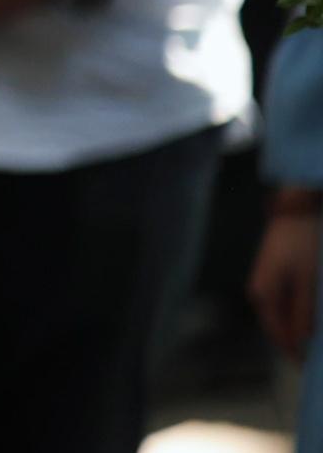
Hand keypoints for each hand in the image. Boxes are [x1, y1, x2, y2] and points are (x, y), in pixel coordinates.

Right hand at [252, 203, 321, 355]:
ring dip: (299, 326)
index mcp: (264, 296)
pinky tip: (311, 315)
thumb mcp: (308, 281)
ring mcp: (264, 283)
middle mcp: (259, 292)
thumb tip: (301, 343)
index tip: (312, 368)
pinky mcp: (273, 275)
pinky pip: (285, 303)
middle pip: (279, 327)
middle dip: (298, 340)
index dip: (297, 354)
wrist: (297, 208)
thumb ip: (304, 313)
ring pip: (282, 316)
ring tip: (316, 336)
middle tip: (317, 353)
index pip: (280, 336)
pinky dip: (298, 312)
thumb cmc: (303, 243)